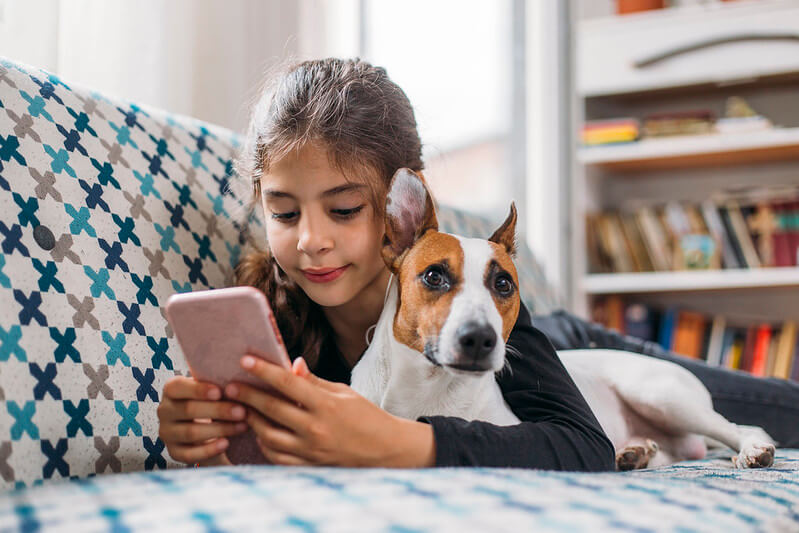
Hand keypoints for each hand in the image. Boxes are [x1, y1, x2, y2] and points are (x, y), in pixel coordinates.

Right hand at [157, 375, 249, 465]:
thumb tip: (236, 382)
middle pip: (188, 410)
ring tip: (242, 426)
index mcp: (171, 390)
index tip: (219, 392)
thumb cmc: (213, 401)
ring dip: (220, 429)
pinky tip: (226, 444)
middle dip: (218, 410)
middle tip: (242, 411)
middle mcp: (164, 410)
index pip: (178, 387)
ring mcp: (167, 433)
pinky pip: (190, 454)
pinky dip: (209, 449)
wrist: (208, 428)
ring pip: (191, 432)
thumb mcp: (213, 389)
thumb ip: (218, 384)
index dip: (198, 389)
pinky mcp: (174, 452)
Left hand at [224, 355, 435, 467]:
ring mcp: (310, 450)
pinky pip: (276, 456)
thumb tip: (293, 364)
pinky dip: (264, 443)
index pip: (288, 383)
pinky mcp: (308, 465)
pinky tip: (260, 431)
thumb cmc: (366, 415)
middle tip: (230, 386)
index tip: (245, 360)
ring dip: (252, 420)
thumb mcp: (343, 392)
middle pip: (271, 409)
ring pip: (268, 435)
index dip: (264, 370)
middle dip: (247, 395)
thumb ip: (314, 381)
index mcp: (326, 405)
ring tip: (242, 408)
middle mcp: (315, 428)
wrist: (385, 449)